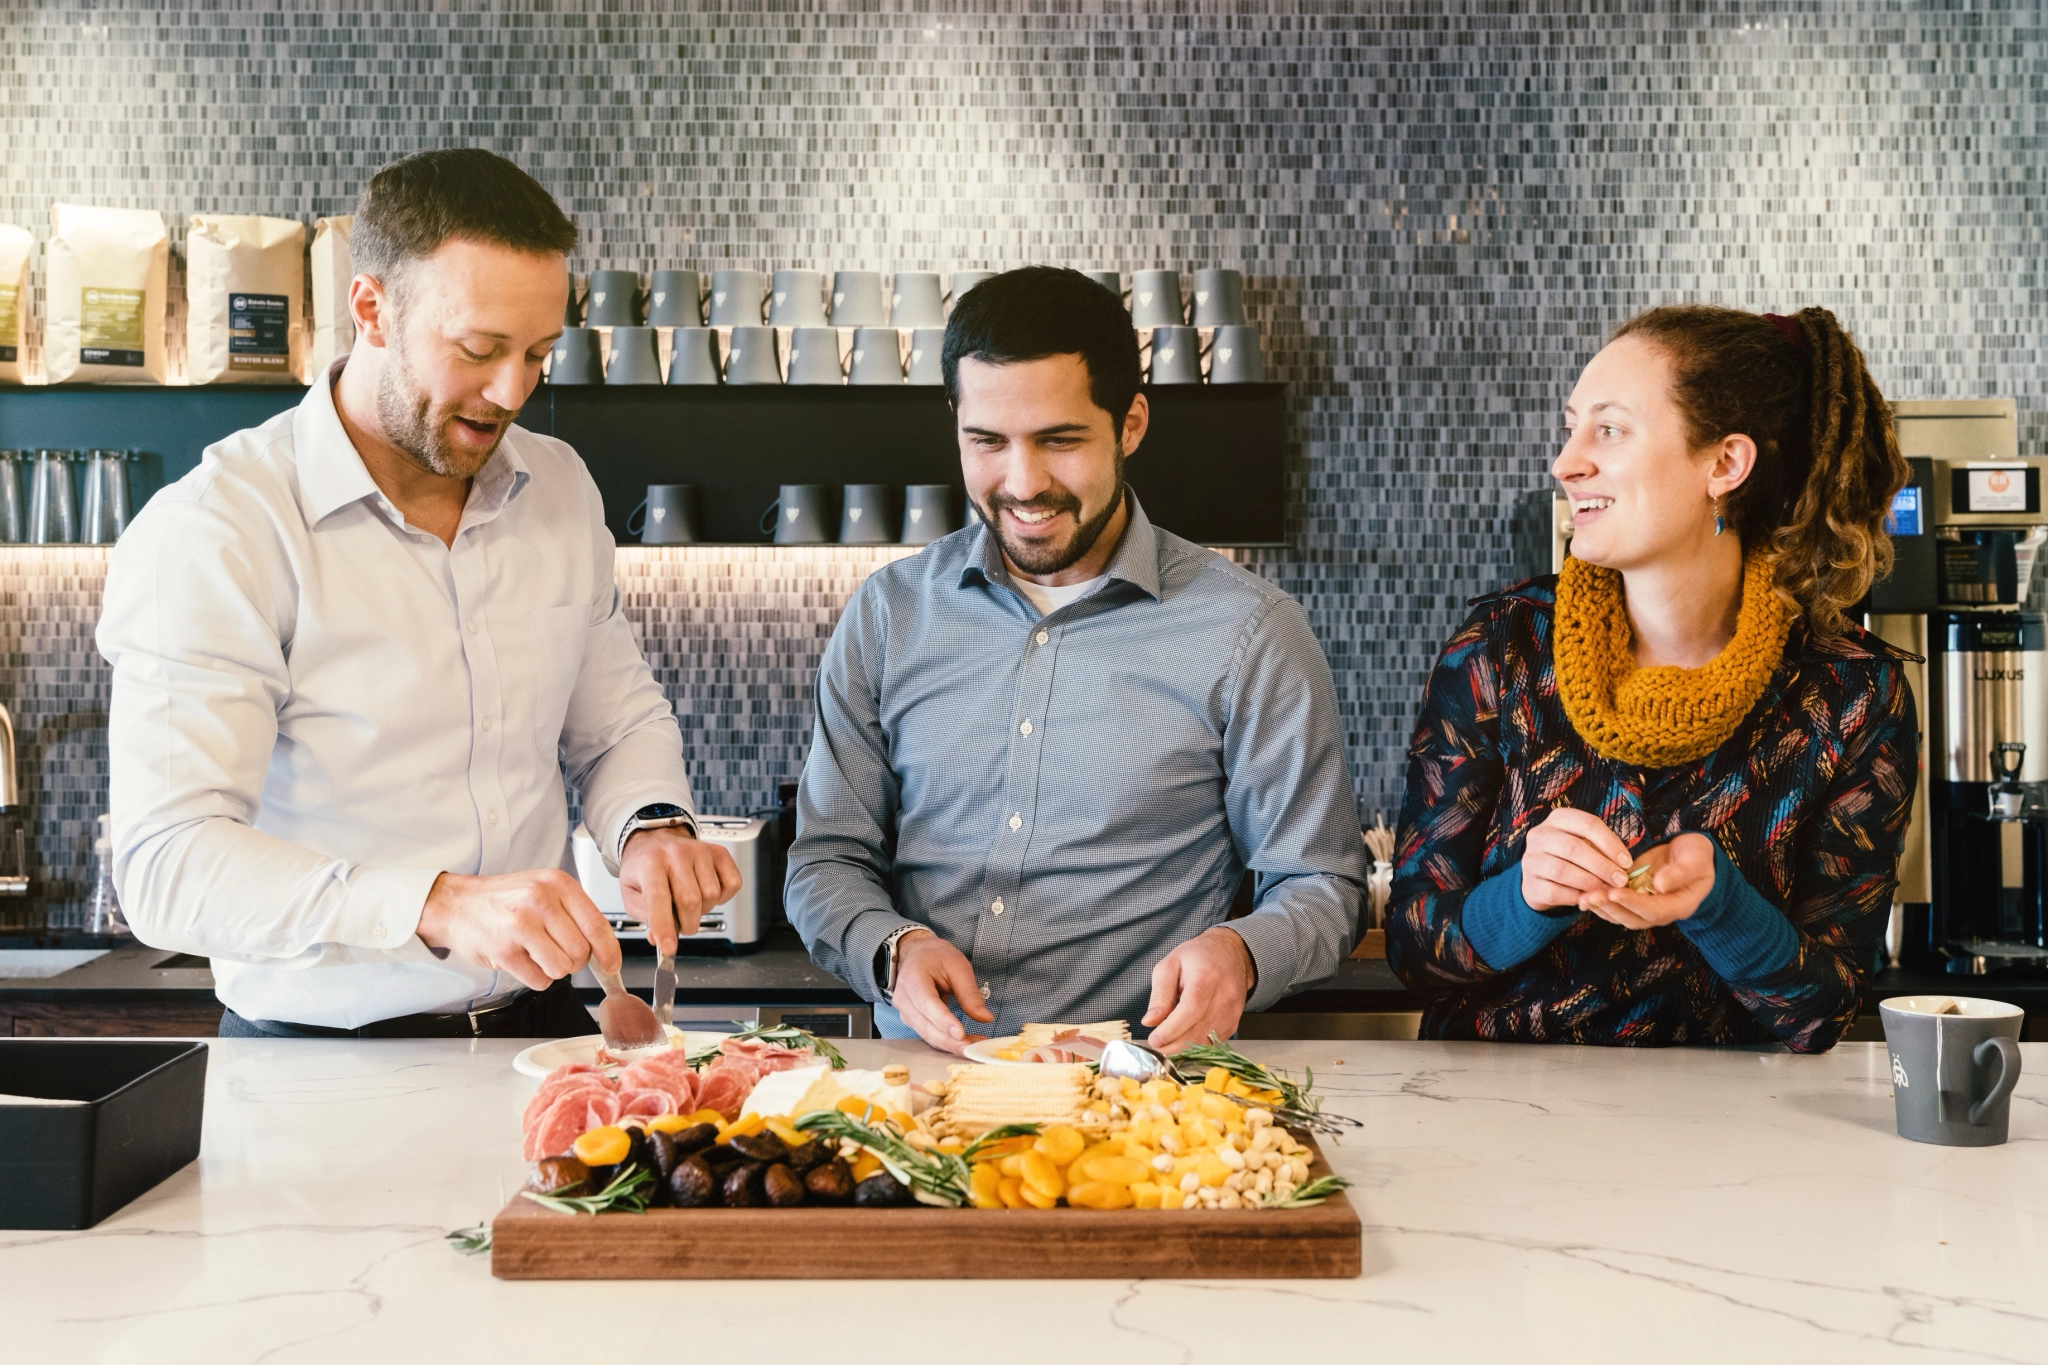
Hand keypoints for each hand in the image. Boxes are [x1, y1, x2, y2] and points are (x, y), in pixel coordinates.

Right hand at [416, 868, 619, 990]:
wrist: (456, 903)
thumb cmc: (504, 899)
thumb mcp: (543, 889)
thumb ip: (574, 912)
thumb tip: (603, 948)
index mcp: (557, 883)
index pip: (596, 924)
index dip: (609, 950)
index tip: (612, 964)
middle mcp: (541, 900)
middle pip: (581, 951)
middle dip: (573, 960)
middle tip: (555, 951)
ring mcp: (521, 925)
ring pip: (562, 968)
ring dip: (552, 969)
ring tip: (535, 953)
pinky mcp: (505, 950)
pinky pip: (539, 980)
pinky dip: (534, 977)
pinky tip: (521, 959)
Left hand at [619, 825, 743, 952]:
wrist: (655, 841)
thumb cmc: (644, 869)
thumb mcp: (631, 894)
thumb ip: (645, 917)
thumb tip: (659, 938)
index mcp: (650, 863)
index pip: (659, 898)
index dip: (664, 926)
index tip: (668, 947)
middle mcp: (677, 854)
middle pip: (690, 901)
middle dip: (687, 924)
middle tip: (680, 925)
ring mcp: (701, 851)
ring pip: (712, 895)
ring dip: (703, 910)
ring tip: (691, 904)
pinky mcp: (719, 853)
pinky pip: (732, 884)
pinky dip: (723, 898)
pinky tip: (707, 894)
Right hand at [891, 929, 994, 1055]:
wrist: (916, 955)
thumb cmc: (936, 957)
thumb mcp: (958, 966)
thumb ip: (969, 993)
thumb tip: (985, 1018)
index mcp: (913, 978)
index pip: (927, 1003)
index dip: (943, 1021)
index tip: (960, 1034)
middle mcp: (904, 998)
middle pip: (925, 1026)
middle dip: (950, 1041)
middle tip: (973, 1048)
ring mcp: (904, 1011)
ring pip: (926, 1035)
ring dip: (950, 1044)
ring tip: (973, 1046)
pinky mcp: (911, 1020)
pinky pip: (928, 1035)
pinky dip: (946, 1041)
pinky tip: (963, 1043)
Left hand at [1142, 926, 1255, 1052]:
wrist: (1230, 953)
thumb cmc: (1198, 956)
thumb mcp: (1170, 965)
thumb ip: (1160, 994)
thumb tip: (1150, 1022)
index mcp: (1206, 976)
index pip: (1191, 1009)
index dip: (1172, 1029)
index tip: (1155, 1040)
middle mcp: (1225, 994)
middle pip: (1199, 1029)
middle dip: (1174, 1045)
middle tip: (1156, 1046)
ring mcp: (1233, 1010)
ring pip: (1207, 1040)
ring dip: (1184, 1049)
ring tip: (1167, 1046)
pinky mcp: (1235, 1021)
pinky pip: (1214, 1041)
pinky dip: (1197, 1046)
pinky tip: (1183, 1042)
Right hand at [1520, 807, 1633, 909]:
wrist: (1541, 879)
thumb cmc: (1572, 858)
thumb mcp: (1586, 845)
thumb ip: (1603, 851)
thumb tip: (1625, 866)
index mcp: (1558, 819)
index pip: (1587, 824)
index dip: (1610, 843)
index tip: (1627, 862)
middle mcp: (1540, 835)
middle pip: (1572, 847)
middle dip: (1601, 865)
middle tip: (1620, 880)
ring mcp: (1531, 860)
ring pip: (1561, 870)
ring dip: (1588, 882)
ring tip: (1605, 890)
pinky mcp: (1529, 883)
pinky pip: (1553, 891)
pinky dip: (1574, 897)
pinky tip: (1586, 899)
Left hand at [1578, 832, 1714, 927]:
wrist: (1691, 856)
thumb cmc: (1697, 857)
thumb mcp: (1695, 860)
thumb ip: (1680, 873)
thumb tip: (1659, 885)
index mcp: (1679, 905)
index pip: (1654, 910)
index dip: (1633, 903)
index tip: (1614, 892)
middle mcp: (1660, 912)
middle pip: (1633, 918)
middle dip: (1611, 908)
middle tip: (1591, 896)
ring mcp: (1645, 907)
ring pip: (1621, 915)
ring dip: (1601, 908)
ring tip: (1583, 897)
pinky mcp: (1633, 899)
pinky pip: (1615, 906)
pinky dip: (1599, 903)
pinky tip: (1582, 895)